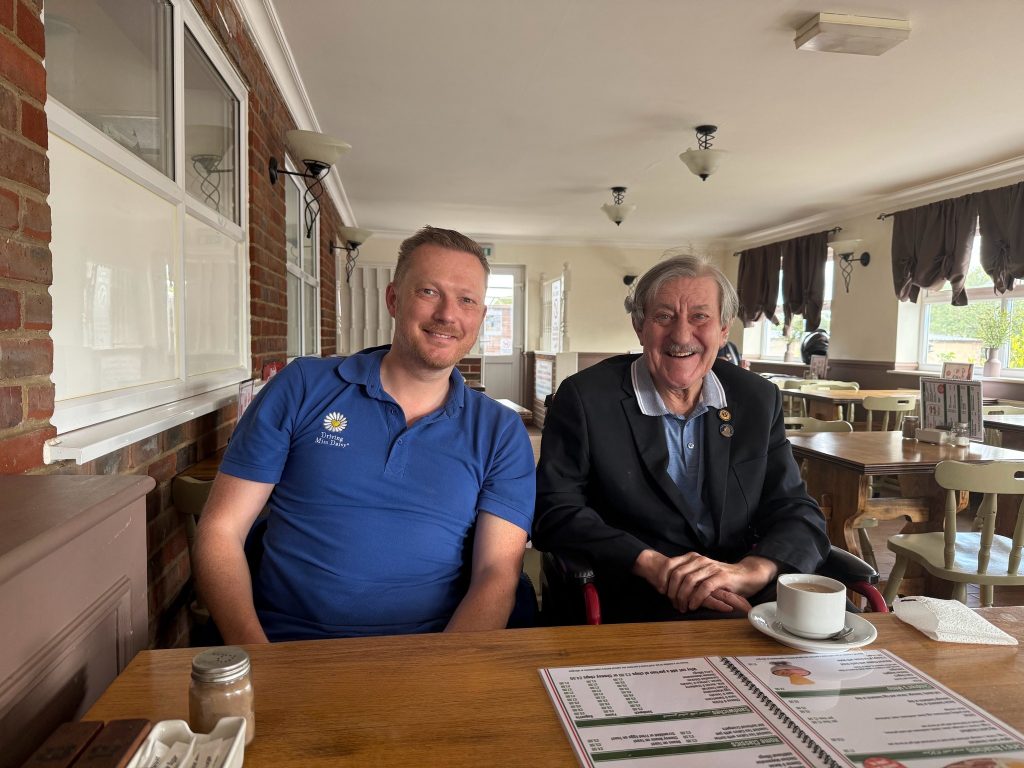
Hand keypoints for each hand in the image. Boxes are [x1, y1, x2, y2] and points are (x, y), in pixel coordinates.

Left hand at [632, 550, 775, 613]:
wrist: (747, 574)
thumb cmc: (722, 577)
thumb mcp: (701, 573)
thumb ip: (687, 575)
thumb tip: (667, 587)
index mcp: (692, 558)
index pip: (670, 564)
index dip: (662, 577)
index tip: (660, 590)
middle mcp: (700, 560)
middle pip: (677, 574)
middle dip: (672, 591)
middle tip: (673, 603)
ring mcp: (711, 568)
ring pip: (689, 581)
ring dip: (683, 596)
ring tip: (682, 607)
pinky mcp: (721, 577)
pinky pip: (704, 588)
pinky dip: (696, 598)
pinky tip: (693, 606)